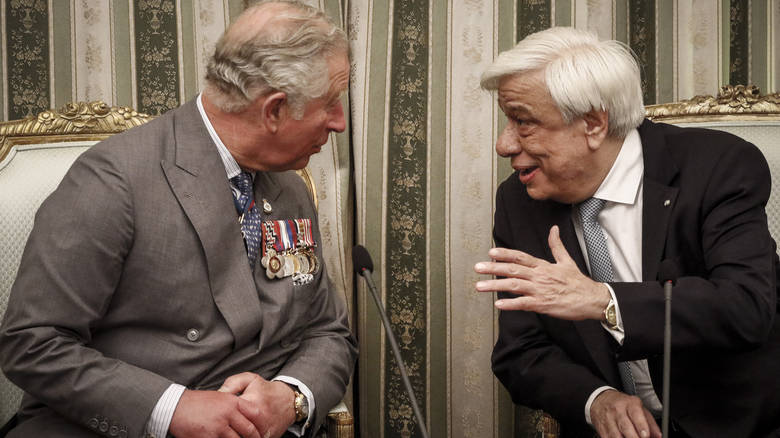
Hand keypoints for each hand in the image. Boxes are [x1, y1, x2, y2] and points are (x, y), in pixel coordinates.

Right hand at [169, 389, 259, 437]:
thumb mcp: (220, 397)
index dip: (260, 424)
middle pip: (249, 430)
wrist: (176, 407)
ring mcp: (219, 427)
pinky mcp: (209, 437)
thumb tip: (246, 416)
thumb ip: (233, 405)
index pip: (255, 413)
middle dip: (254, 437)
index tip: (262, 431)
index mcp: (232, 402)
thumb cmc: (197, 402)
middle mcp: (228, 413)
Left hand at [219, 372, 296, 437]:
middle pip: (233, 428)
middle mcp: (258, 419)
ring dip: (234, 433)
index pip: (228, 412)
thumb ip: (232, 384)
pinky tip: (241, 431)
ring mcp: (263, 430)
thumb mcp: (250, 379)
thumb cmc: (267, 390)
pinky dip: (245, 436)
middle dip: (225, 426)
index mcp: (251, 403)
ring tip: (229, 428)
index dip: (220, 413)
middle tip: (220, 422)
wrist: (289, 400)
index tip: (217, 411)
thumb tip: (217, 394)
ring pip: (242, 436)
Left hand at [474, 225, 610, 319]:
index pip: (520, 257)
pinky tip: (498, 305)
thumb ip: (556, 245)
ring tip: (480, 286)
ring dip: (495, 285)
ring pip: (514, 286)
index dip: (505, 254)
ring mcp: (540, 290)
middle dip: (493, 268)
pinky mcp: (543, 304)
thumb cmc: (578, 283)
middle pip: (512, 269)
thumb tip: (553, 229)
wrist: (592, 299)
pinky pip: (524, 304)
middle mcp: (539, 276)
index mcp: (543, 266)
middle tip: (477, 267)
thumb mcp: (567, 261)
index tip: (490, 252)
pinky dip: (511, 304)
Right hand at [590, 390, 660, 437]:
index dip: (641, 426)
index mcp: (630, 404)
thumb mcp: (639, 408)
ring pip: (616, 436)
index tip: (646, 435)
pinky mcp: (601, 429)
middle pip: (626, 428)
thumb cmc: (623, 405)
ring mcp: (608, 420)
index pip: (636, 414)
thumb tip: (658, 436)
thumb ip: (650, 423)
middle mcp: (618, 411)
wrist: (601, 400)